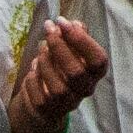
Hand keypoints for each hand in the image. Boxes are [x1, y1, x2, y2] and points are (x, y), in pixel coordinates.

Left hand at [8, 17, 111, 132]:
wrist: (47, 98)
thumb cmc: (62, 66)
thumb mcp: (72, 49)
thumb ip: (75, 36)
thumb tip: (73, 24)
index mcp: (95, 73)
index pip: (98, 60)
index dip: (82, 40)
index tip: (63, 22)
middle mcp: (85, 89)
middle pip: (76, 72)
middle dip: (59, 46)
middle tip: (48, 29)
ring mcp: (66, 102)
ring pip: (57, 86)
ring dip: (45, 62)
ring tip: (41, 47)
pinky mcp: (47, 109)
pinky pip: (38, 94)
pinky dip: (33, 77)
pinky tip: (33, 68)